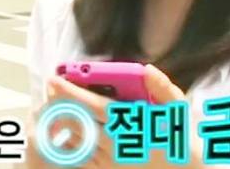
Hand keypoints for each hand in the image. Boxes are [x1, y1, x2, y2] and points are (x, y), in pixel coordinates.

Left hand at [45, 64, 205, 167]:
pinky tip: (62, 129)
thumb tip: (147, 70)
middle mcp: (118, 144)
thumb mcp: (178, 108)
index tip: (55, 80)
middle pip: (78, 122)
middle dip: (59, 104)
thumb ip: (162, 88)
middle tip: (50, 88)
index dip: (71, 92)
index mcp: (133, 124)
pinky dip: (66, 142)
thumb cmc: (179, 136)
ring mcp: (109, 162)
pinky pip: (78, 158)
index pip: (94, 106)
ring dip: (59, 121)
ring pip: (74, 140)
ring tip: (51, 104)